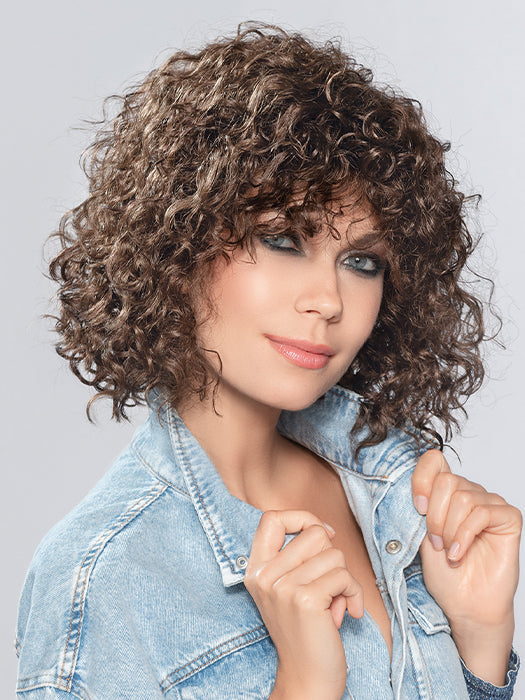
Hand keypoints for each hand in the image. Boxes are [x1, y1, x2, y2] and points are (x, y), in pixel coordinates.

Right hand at [244, 510, 362, 699]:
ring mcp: (282, 587)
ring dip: (344, 579)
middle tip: (327, 586)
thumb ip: (297, 556)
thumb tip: (325, 529)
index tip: (321, 536)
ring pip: (334, 554)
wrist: (307, 680)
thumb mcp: (288, 587)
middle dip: (331, 557)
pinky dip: (355, 594)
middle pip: (313, 533)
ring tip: (334, 603)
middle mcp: (263, 575)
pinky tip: (347, 613)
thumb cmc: (306, 631)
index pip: (271, 518)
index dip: (301, 518)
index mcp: (255, 569)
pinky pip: (344, 576)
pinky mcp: (305, 600)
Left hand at [412, 450, 521, 684]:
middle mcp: (469, 492)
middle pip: (446, 481)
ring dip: (449, 530)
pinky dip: (465, 535)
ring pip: (463, 498)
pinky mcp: (508, 517)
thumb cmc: (444, 574)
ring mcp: (490, 503)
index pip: (434, 460)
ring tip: (448, 552)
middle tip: (435, 542)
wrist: (465, 605)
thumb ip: (421, 506)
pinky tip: (459, 554)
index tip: (417, 507)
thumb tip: (415, 486)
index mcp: (446, 492)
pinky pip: (482, 512)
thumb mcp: (420, 534)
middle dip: (435, 515)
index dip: (422, 478)